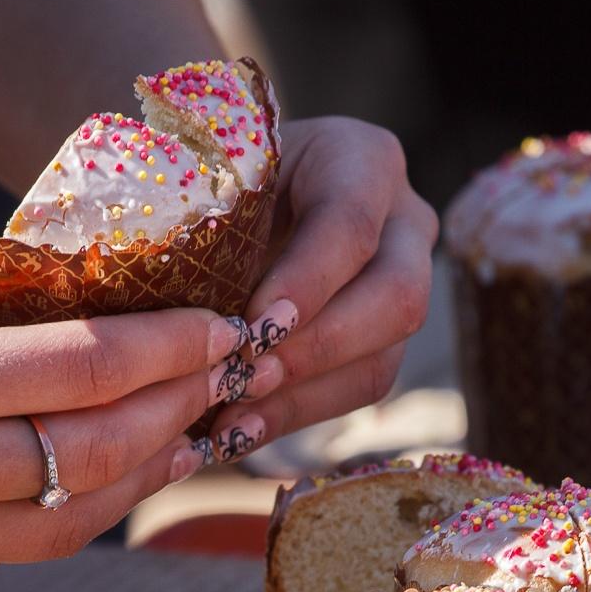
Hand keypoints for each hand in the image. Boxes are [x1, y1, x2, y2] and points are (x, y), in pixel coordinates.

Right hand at [0, 287, 281, 591]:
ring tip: (185, 439)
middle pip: (102, 449)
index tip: (225, 327)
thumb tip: (87, 307)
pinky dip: (71, 515)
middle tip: (224, 380)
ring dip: (142, 479)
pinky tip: (100, 484)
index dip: (175, 347)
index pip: (91, 365)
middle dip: (179, 410)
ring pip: (75, 522)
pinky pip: (14, 553)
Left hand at [205, 116, 437, 460]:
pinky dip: (295, 415)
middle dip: (319, 347)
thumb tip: (186, 312)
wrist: (232, 196)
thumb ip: (205, 221)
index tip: (252, 324)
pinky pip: (358, 390)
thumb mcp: (210, 178)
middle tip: (245, 374)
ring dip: (304, 395)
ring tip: (234, 416)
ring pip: (384, 357)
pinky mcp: (383, 342)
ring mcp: (405, 286)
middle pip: (398, 298)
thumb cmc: (213, 178)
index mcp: (361, 160)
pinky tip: (239, 431)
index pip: (352, 223)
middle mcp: (403, 222)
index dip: (308, 281)